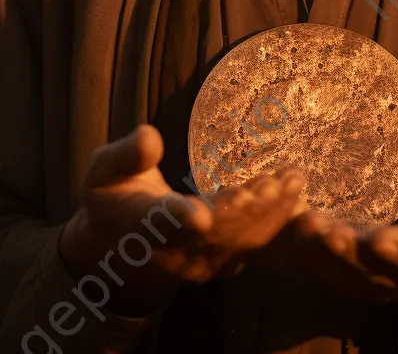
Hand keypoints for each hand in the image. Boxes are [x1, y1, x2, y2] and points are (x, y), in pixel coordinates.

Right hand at [60, 124, 305, 312]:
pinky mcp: (222, 260)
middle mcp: (173, 250)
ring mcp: (200, 261)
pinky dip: (275, 220)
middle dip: (244, 211)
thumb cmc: (112, 196)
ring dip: (268, 214)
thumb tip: (148, 136)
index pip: (160, 223)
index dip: (178, 219)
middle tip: (272, 184)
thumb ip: (125, 156)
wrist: (119, 247)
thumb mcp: (102, 171)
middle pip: (212, 234)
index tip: (198, 214)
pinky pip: (252, 243)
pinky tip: (295, 193)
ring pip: (239, 241)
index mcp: (140, 223)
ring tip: (292, 182)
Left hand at [290, 173, 397, 303]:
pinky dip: (307, 249)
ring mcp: (374, 279)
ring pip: (341, 274)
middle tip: (321, 228)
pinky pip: (326, 267)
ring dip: (318, 252)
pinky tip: (289, 223)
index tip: (382, 239)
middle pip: (369, 273)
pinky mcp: (352, 270)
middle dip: (344, 252)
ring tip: (300, 223)